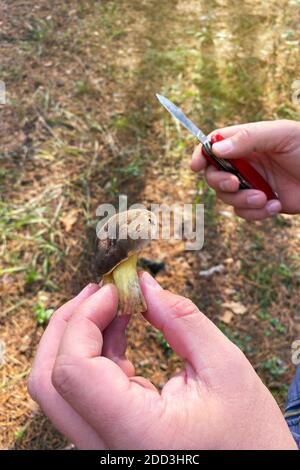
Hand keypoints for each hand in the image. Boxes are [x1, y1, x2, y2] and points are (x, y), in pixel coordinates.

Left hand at [28, 273, 295, 448]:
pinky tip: (119, 328)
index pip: (74, 371)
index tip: (113, 290)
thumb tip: (144, 284)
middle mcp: (106, 449)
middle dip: (69, 323)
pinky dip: (94, 353)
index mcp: (135, 435)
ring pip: (60, 386)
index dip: (85, 319)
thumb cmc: (249, 434)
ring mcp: (102, 446)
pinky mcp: (108, 436)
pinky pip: (82, 391)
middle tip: (101, 290)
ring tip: (115, 303)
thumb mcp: (225, 368)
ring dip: (80, 335)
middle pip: (49, 381)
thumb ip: (181, 319)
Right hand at [191, 120, 299, 219]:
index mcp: (246, 142)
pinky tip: (276, 206)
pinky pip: (244, 213)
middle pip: (214, 175)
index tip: (196, 166)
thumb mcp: (282, 135)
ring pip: (227, 198)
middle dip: (220, 183)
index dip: (201, 155)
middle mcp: (245, 163)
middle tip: (235, 184)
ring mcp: (251, 184)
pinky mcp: (260, 203)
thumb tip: (217, 148)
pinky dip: (256, 214)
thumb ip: (249, 137)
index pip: (213, 145)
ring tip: (265, 198)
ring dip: (243, 201)